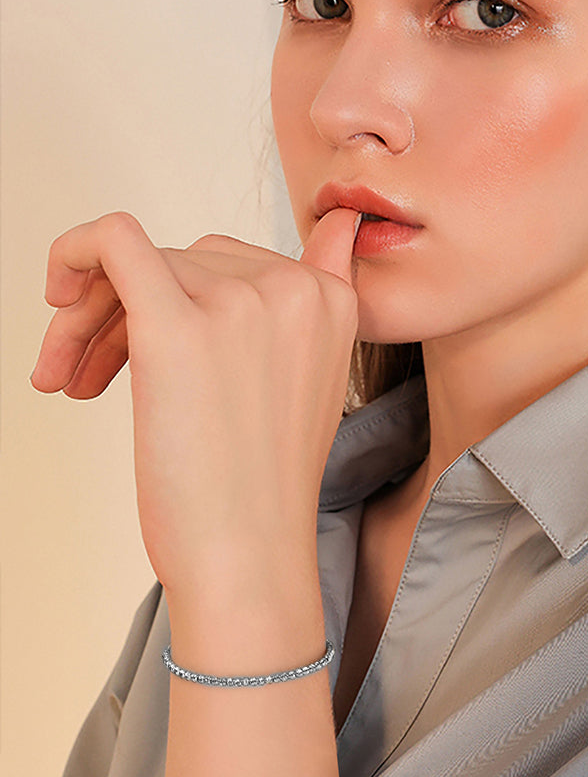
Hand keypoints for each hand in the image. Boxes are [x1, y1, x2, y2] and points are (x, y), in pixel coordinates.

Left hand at [31, 211, 358, 605]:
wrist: (248, 553)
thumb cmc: (261, 484)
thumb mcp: (309, 378)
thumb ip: (314, 302)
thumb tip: (342, 223)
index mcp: (330, 300)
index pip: (235, 262)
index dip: (186, 293)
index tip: (154, 337)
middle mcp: (294, 289)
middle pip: (185, 260)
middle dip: (131, 308)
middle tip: (94, 374)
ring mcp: (240, 304)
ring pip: (141, 264)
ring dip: (95, 316)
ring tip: (78, 379)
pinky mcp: (178, 326)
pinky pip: (114, 243)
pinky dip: (75, 250)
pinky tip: (55, 290)